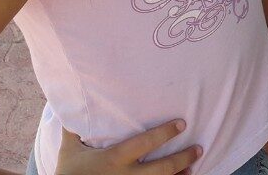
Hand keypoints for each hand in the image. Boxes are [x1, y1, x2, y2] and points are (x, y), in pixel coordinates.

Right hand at [57, 120, 199, 173]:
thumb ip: (75, 127)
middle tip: (199, 148)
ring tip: (193, 167)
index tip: (182, 124)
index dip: (165, 133)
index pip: (145, 143)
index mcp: (114, 159)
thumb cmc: (68, 173)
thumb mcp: (69, 149)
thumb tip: (75, 100)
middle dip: (183, 158)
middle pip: (162, 168)